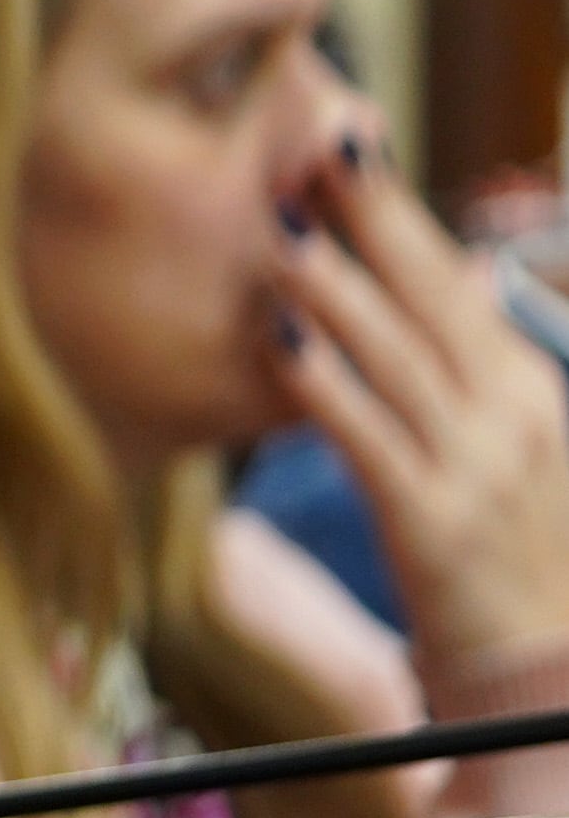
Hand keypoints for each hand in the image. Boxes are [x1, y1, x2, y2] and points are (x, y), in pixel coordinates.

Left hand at [274, 137, 568, 668]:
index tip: (349, 143)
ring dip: (335, 286)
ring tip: (277, 223)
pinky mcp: (433, 524)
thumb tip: (462, 282)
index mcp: (527, 389)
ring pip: (398, 357)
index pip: (457, 283)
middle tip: (313, 141)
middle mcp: (513, 414)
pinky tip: (278, 341)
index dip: (400, 212)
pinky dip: (323, 384)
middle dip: (373, 215)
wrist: (548, 676)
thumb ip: (473, 369)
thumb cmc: (514, 557)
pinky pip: (369, 439)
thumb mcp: (510, 446)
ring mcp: (479, 467)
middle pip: (434, 296)